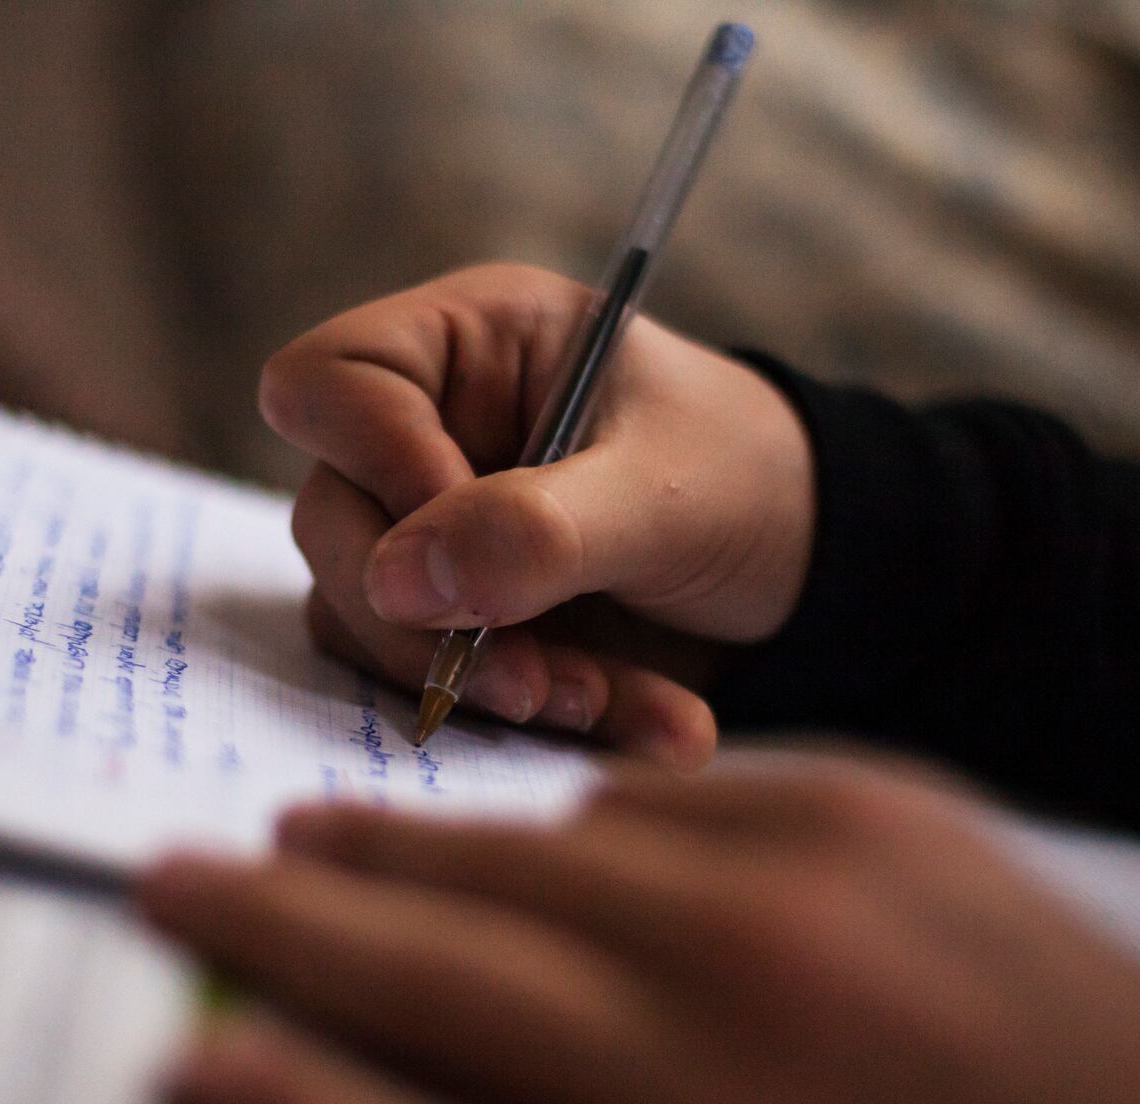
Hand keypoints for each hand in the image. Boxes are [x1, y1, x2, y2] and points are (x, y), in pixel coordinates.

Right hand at [136, 753, 1139, 1103]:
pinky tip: (531, 837)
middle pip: (439, 986)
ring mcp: (818, 928)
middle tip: (175, 882)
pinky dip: (584, 824)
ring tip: (308, 841)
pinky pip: (673, 801)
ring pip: (532, 867)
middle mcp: (736, 1077)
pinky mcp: (891, 822)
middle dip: (281, 935)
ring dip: (399, 852)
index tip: (186, 1057)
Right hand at [261, 263, 814, 768]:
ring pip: (367, 621)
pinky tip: (644, 722)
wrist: (812, 571)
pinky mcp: (453, 624)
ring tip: (603, 702)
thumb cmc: (744, 479)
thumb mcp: (661, 493)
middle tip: (533, 678)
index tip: (463, 549)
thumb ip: (537, 528)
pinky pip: (431, 684)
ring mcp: (430, 534)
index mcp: (468, 344)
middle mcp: (426, 433)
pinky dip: (530, 723)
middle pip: (331, 523)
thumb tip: (402, 582)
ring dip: (480, 684)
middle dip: (431, 620)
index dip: (374, 468)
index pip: (327, 384)